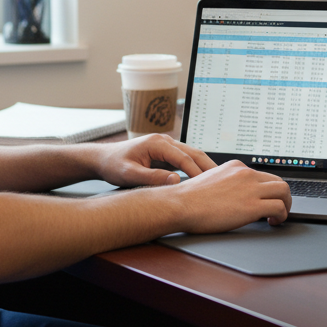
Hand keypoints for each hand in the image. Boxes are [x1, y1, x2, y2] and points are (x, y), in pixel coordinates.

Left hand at [90, 134, 215, 186]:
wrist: (103, 159)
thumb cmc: (114, 165)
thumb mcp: (129, 174)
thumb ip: (152, 177)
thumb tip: (175, 181)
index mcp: (158, 143)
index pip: (184, 157)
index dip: (196, 171)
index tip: (208, 185)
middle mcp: (165, 141)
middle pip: (193, 153)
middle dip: (208, 167)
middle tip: (223, 181)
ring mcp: (167, 147)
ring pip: (192, 155)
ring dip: (205, 167)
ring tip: (219, 181)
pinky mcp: (167, 155)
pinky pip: (186, 161)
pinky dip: (197, 169)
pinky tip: (205, 181)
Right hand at [172, 159, 291, 230]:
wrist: (181, 204)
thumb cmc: (190, 198)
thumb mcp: (212, 180)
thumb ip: (228, 183)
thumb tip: (236, 194)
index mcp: (236, 167)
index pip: (263, 175)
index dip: (268, 190)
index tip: (267, 199)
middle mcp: (246, 174)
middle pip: (278, 181)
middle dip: (282, 196)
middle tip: (278, 209)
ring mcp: (250, 188)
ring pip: (284, 191)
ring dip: (286, 205)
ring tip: (279, 216)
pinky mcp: (251, 205)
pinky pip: (279, 207)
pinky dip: (282, 216)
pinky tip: (273, 222)